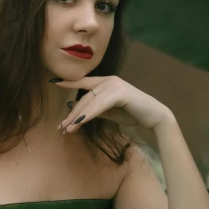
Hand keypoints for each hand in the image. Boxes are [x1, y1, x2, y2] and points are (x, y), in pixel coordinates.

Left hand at [53, 75, 172, 131]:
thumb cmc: (132, 113)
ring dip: (77, 117)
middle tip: (61, 126)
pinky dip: (88, 115)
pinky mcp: (120, 93)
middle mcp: (109, 80)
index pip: (83, 81)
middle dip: (72, 113)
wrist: (155, 117)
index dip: (68, 82)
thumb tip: (74, 109)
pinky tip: (79, 123)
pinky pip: (99, 105)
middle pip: (84, 96)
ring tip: (67, 129)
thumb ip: (93, 109)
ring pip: (89, 101)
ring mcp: (114, 85)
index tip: (53, 83)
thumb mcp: (109, 111)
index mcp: (106, 81)